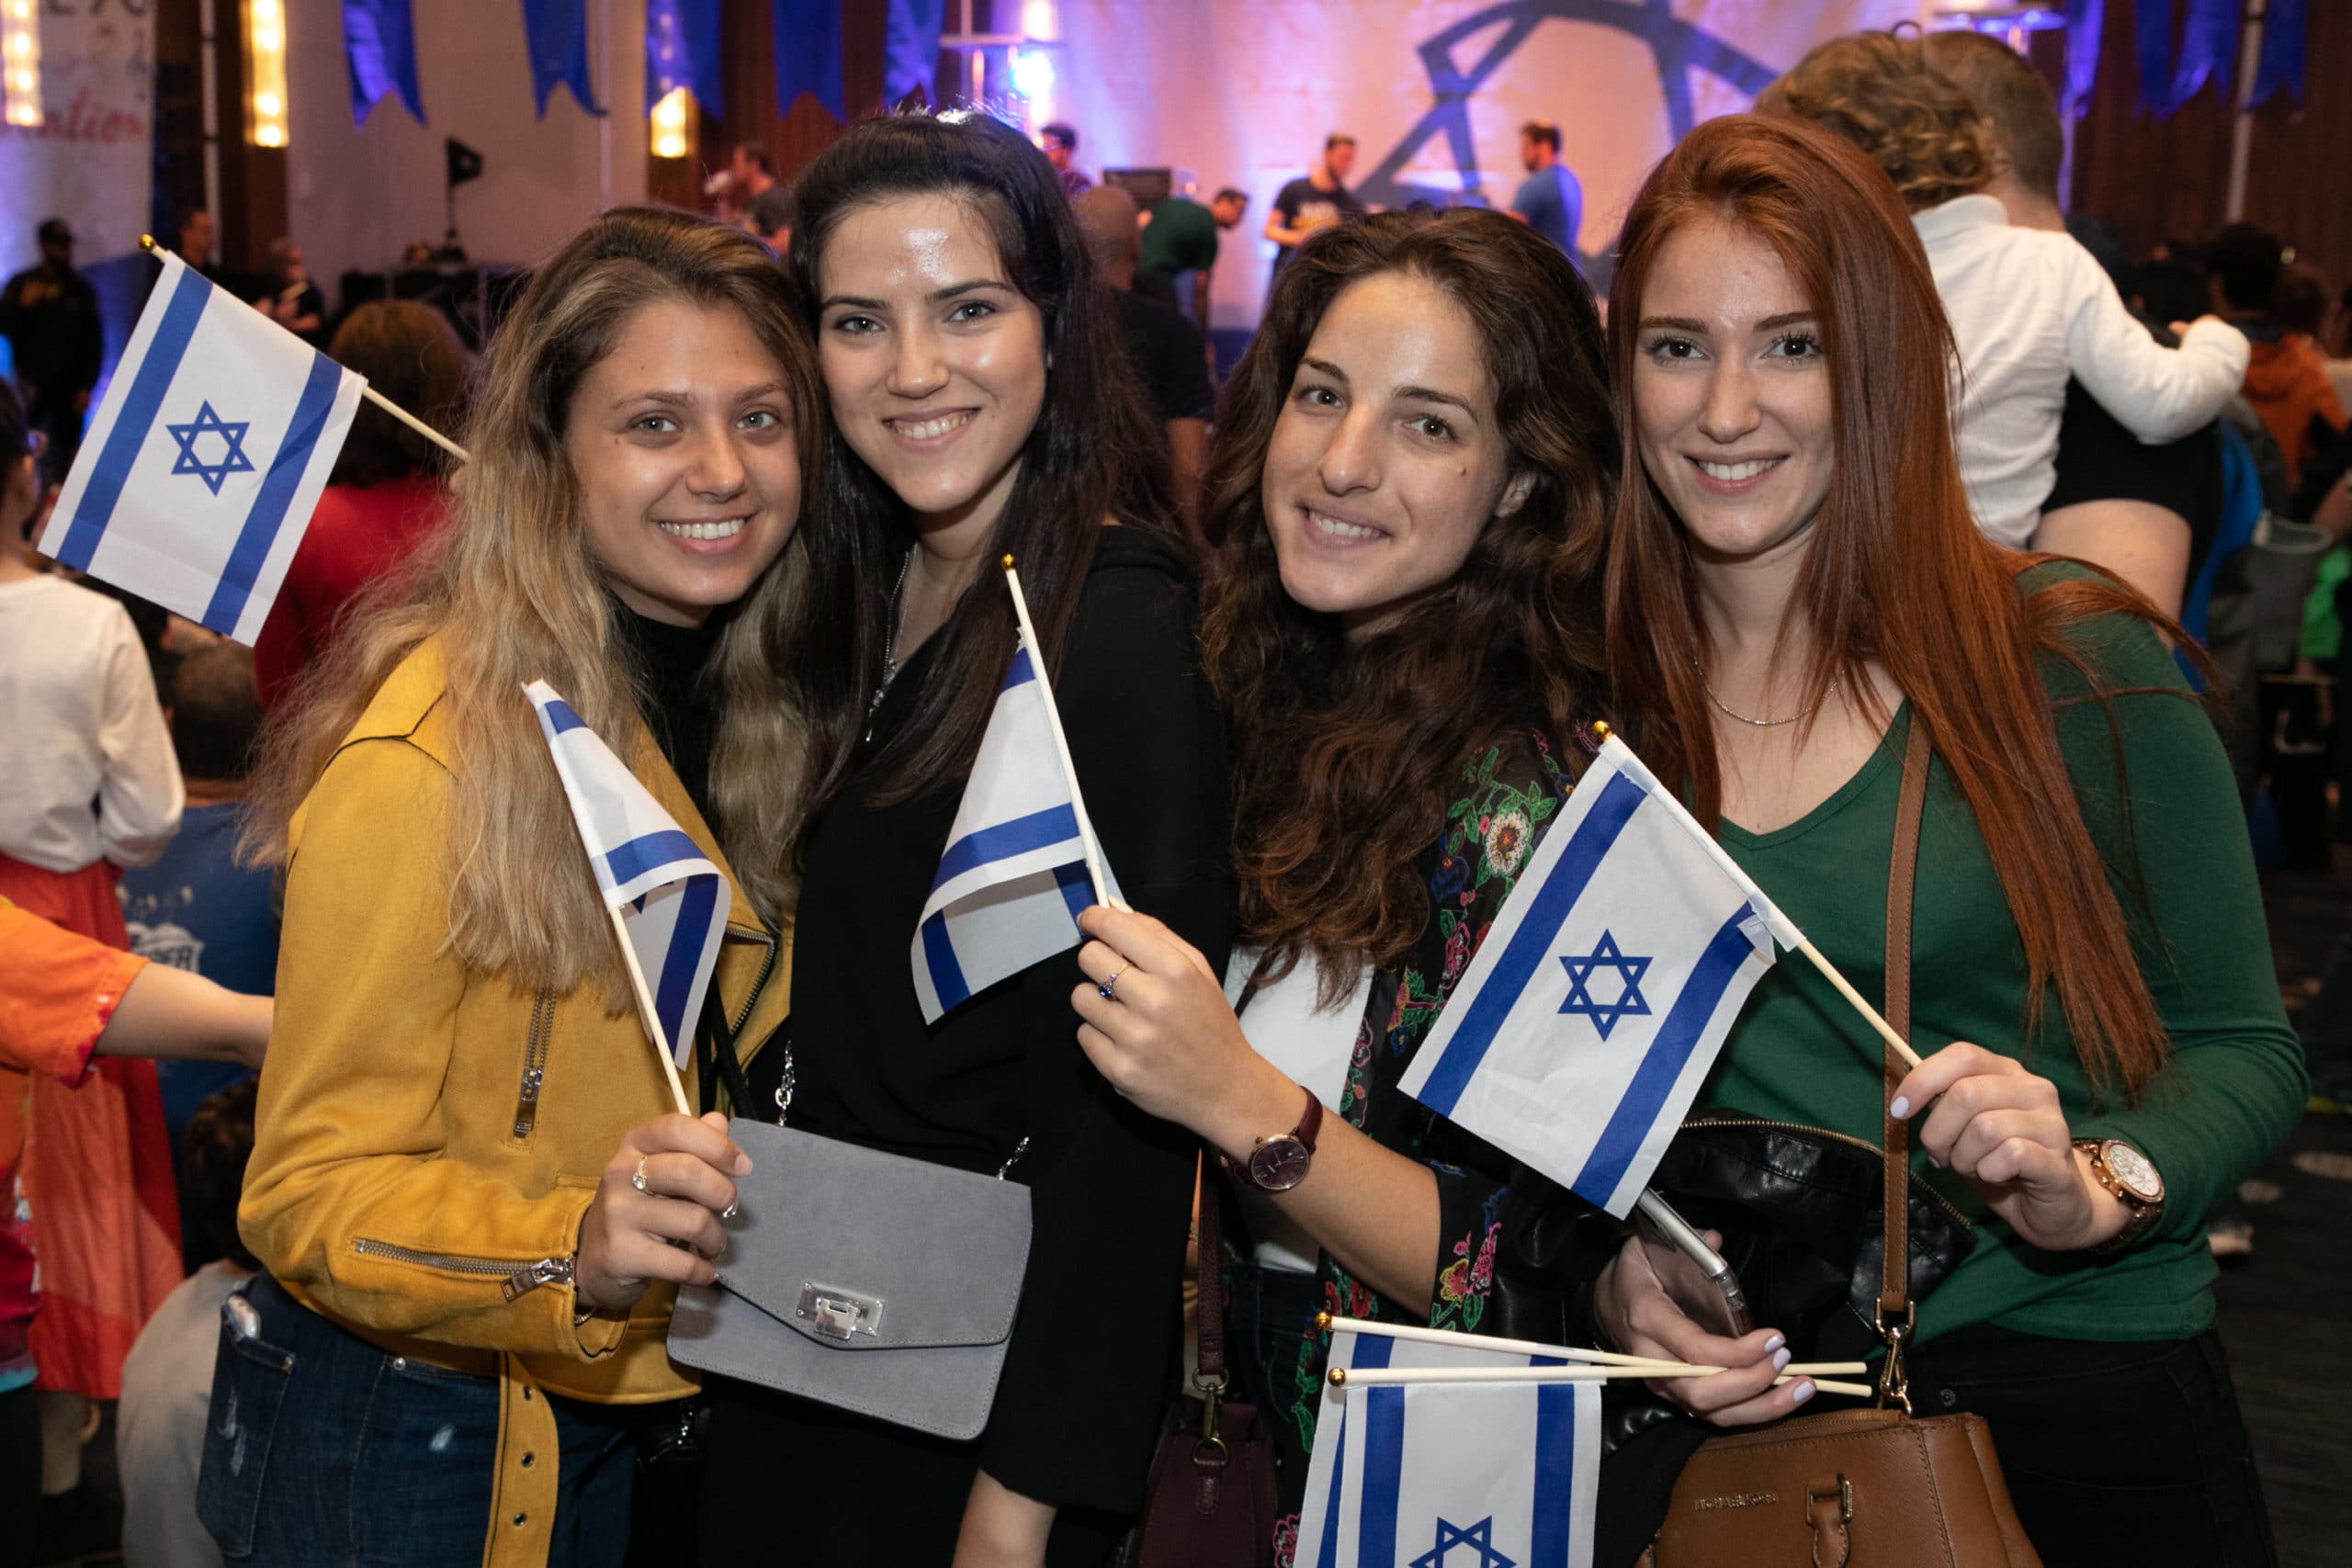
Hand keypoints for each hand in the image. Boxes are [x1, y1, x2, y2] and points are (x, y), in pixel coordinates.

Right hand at [573, 1112, 750, 1312]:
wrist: (592, 1261)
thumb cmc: (640, 1207)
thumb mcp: (661, 1169)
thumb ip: (693, 1144)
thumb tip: (720, 1122)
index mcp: (633, 1145)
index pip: (678, 1129)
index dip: (718, 1145)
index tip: (742, 1167)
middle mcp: (620, 1174)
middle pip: (688, 1172)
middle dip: (723, 1194)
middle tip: (727, 1209)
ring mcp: (617, 1215)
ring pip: (693, 1220)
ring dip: (716, 1238)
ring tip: (712, 1244)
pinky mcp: (620, 1255)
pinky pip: (682, 1263)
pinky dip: (704, 1270)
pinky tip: (704, 1270)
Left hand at [1069, 906, 1297, 1157]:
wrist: (1225, 1088)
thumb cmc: (1210, 1024)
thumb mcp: (1199, 971)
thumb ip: (1158, 936)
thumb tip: (1113, 910)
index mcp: (1176, 971)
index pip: (1114, 929)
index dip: (1094, 919)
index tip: (1090, 921)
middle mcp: (1153, 1002)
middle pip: (1089, 958)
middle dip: (1097, 959)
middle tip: (1114, 973)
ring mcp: (1133, 1039)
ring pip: (1080, 997)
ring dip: (1095, 999)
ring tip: (1122, 1011)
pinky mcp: (1117, 1069)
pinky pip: (1083, 1035)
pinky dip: (1098, 1034)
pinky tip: (1123, 1040)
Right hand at [1593, 1233, 1808, 1426]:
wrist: (1608, 1302)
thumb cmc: (1636, 1273)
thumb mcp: (1650, 1248)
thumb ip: (1685, 1245)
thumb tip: (1715, 1239)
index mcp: (1646, 1320)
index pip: (1694, 1351)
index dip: (1737, 1353)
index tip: (1774, 1337)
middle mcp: (1651, 1363)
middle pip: (1703, 1393)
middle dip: (1752, 1382)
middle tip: (1785, 1359)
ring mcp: (1663, 1385)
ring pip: (1712, 1413)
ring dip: (1762, 1406)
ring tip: (1801, 1387)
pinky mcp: (1676, 1397)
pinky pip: (1716, 1415)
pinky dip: (1754, 1412)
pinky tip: (1786, 1397)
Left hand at [1890, 1043, 2121, 1251]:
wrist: (2054, 1206)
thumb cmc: (2001, 1163)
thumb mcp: (1963, 1128)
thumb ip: (1942, 1104)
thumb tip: (1907, 1096)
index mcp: (2007, 1072)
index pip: (1962, 1055)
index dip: (1922, 1080)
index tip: (1899, 1110)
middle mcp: (2034, 1089)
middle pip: (1966, 1093)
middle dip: (1939, 1131)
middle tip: (1940, 1155)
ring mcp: (2051, 1124)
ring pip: (1985, 1127)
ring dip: (1964, 1157)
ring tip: (1973, 1168)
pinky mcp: (2058, 1160)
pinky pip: (2009, 1155)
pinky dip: (1988, 1171)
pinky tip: (1996, 1177)